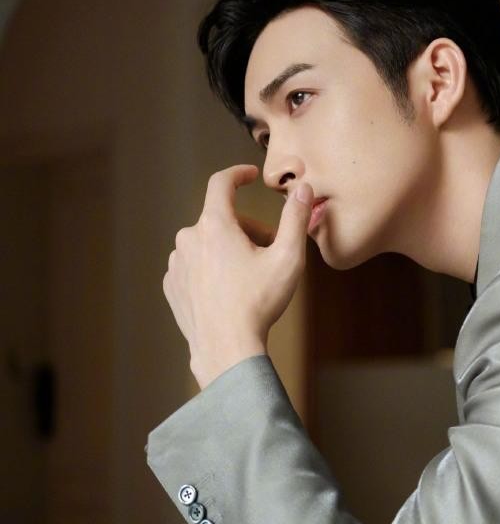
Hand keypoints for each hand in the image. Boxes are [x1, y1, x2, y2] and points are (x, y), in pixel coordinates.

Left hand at [162, 165, 312, 387]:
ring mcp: (176, 264)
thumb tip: (303, 188)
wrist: (227, 349)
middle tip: (269, 251)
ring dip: (228, 250)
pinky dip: (212, 269)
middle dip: (247, 229)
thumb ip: (295, 218)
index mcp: (214, 226)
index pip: (221, 183)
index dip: (238, 174)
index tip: (250, 176)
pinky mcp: (172, 286)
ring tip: (250, 277)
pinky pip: (194, 266)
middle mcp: (188, 239)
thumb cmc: (258, 303)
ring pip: (206, 243)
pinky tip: (230, 291)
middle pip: (220, 219)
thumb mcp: (287, 258)